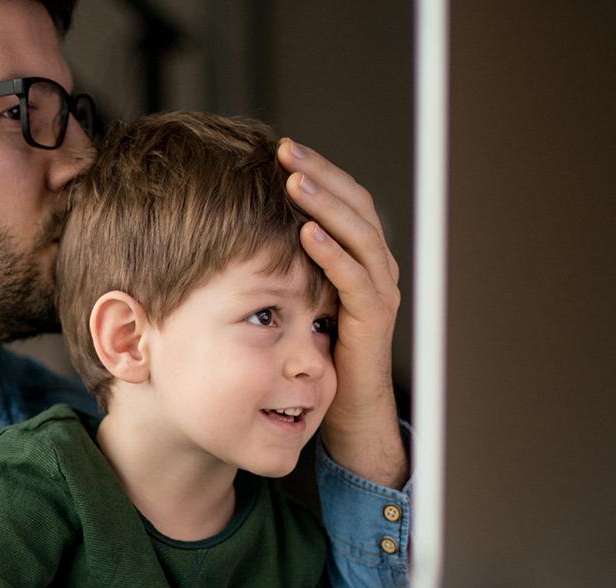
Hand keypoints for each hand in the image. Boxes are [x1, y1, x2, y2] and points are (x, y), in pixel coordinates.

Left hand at [276, 139, 407, 488]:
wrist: (346, 412)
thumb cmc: (314, 355)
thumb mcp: (295, 296)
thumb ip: (282, 262)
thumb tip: (236, 225)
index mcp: (357, 254)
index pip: (343, 197)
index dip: (316, 170)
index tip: (279, 147)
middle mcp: (374, 265)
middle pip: (356, 203)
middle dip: (320, 174)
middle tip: (285, 149)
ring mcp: (379, 291)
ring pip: (360, 233)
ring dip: (326, 204)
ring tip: (294, 181)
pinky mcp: (374, 320)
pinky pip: (356, 279)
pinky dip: (333, 254)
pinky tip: (306, 233)